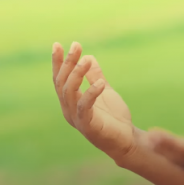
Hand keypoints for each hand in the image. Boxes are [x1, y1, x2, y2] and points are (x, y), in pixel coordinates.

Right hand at [52, 41, 137, 162]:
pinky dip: (91, 93)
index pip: (60, 79)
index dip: (57, 62)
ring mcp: (77, 118)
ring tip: (86, 60)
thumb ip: (96, 76)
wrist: (126, 140)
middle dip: (68, 63)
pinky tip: (101, 83)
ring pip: (69, 93)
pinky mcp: (88, 126)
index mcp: (71, 101)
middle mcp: (69, 109)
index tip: (57, 44)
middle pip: (62, 83)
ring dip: (76, 74)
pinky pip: (84, 107)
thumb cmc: (114, 117)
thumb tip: (90, 57)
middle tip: (76, 46)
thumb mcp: (105, 91)